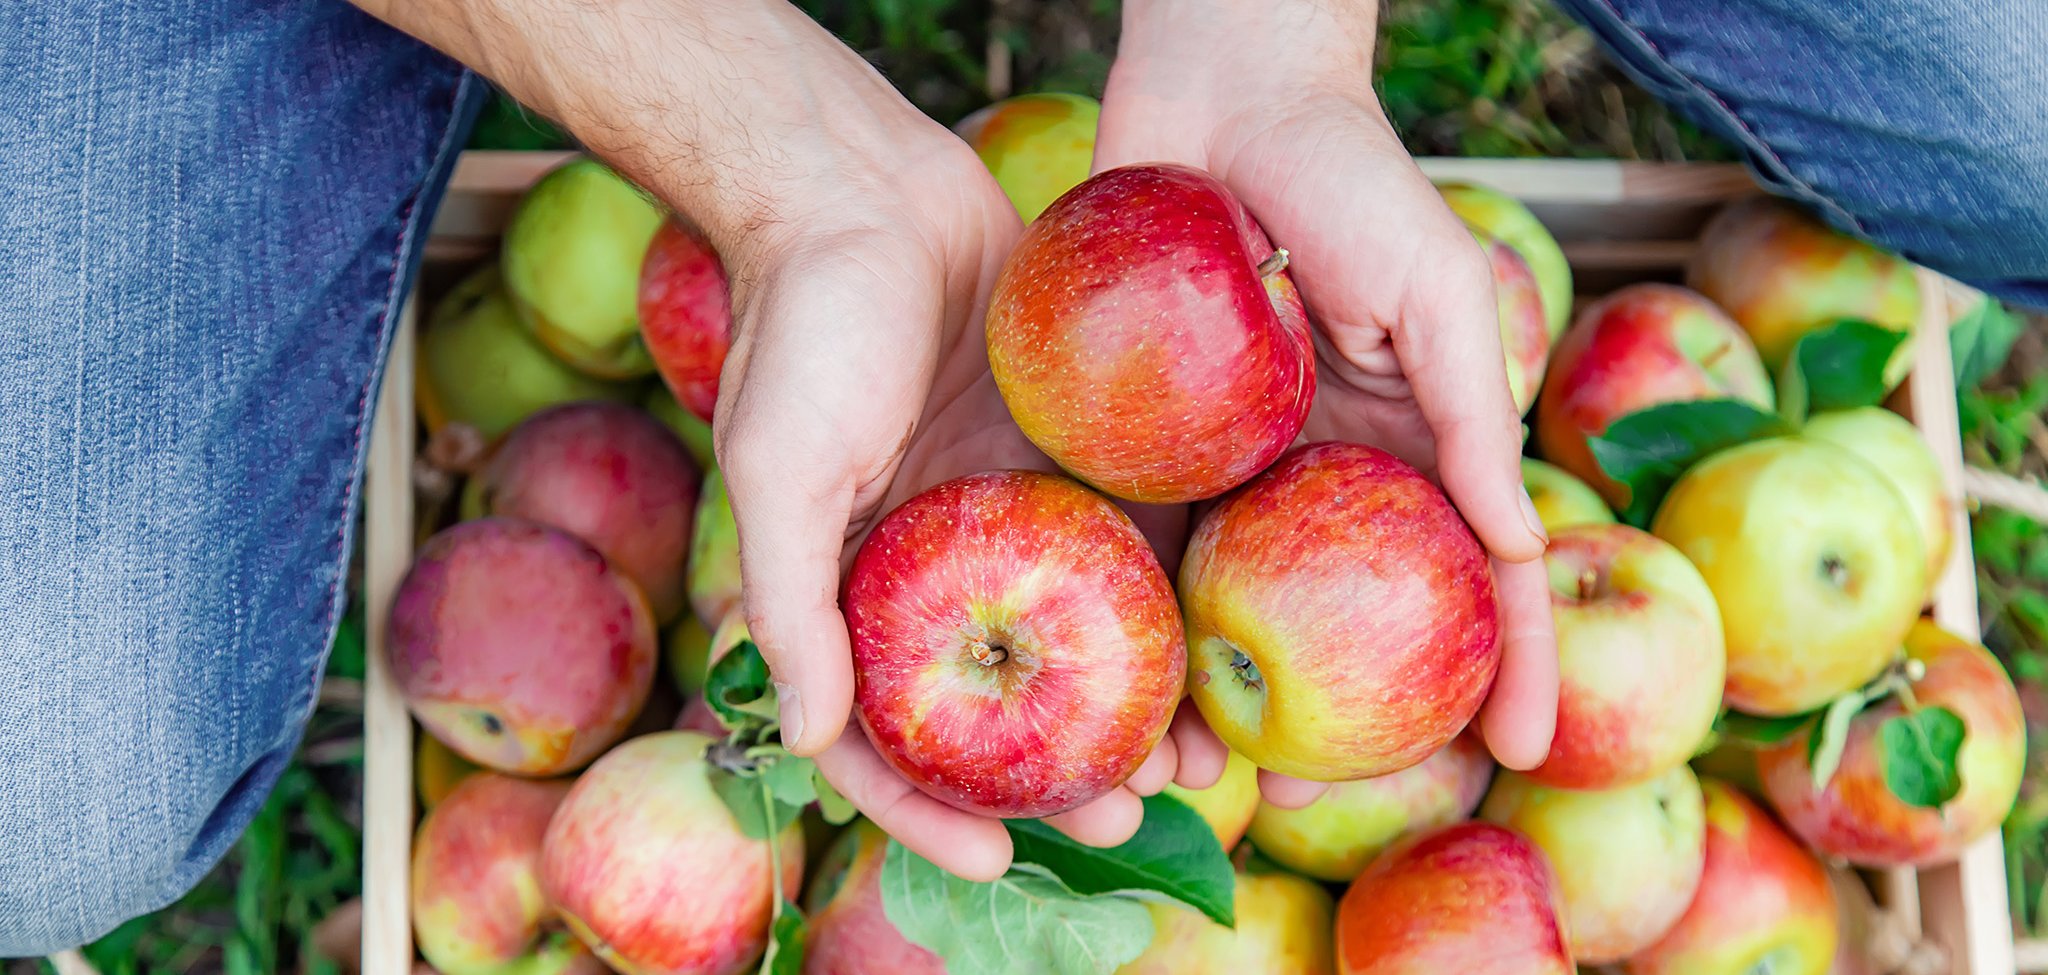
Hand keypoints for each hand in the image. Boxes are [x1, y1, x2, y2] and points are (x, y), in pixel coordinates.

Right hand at [355, 0, 1156, 880]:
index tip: (990, 857)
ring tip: (1194, 758)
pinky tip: (1218, 645)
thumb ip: (791, 600)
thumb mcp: (778, 463)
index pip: (881, 734)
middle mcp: (933, 572)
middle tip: (1126, 810)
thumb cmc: (807, 324)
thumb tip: (812, 737)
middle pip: (995, 706)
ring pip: (1074, 644)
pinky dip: (1164, 605)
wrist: (868, 189)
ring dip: (1126, 707)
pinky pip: (1124, 548)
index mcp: (853, 591)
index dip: (924, 808)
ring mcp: (1008, 520)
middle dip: (1055, 775)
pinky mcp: (1074, 460)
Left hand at [1098, 0, 1558, 776]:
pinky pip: (1145, 536)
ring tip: (1190, 769)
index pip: (1474, 573)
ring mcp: (1234, 464)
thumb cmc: (1348, 175)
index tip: (1516, 753)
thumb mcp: (1434, 289)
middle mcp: (1322, 472)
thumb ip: (1470, 414)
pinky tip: (1114, 673)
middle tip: (1306, 797)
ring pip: (1234, 607)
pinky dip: (1137, 609)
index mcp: (1408, 444)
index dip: (1507, 664)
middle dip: (1336, 719)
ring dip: (1214, 693)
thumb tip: (1522, 548)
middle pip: (1343, 620)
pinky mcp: (1148, 441)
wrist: (1215, 91)